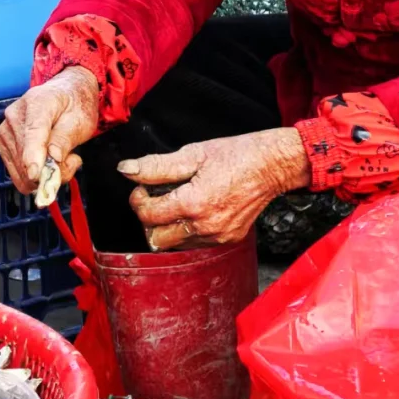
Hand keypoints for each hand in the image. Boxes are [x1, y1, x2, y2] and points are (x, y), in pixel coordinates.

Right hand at [0, 67, 99, 196]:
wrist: (64, 94)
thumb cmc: (74, 106)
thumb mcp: (80, 120)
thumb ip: (65, 138)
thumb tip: (54, 157)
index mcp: (37, 102)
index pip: (33, 131)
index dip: (33, 155)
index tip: (35, 174)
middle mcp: (14, 115)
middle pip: (25, 155)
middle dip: (50, 169)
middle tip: (73, 161)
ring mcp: (5, 131)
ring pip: (21, 169)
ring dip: (44, 174)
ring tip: (63, 157)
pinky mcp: (3, 145)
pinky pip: (18, 173)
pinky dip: (35, 175)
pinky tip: (49, 162)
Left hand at [121, 128, 310, 249]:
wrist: (273, 165)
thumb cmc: (236, 155)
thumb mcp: (193, 154)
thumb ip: (156, 166)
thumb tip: (126, 170)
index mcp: (193, 204)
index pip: (147, 215)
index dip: (138, 199)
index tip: (143, 187)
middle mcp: (205, 226)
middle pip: (156, 238)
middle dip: (149, 219)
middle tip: (156, 197)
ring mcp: (217, 236)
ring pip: (174, 244)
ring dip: (167, 226)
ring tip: (178, 201)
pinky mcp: (227, 239)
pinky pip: (194, 243)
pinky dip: (187, 230)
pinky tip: (195, 209)